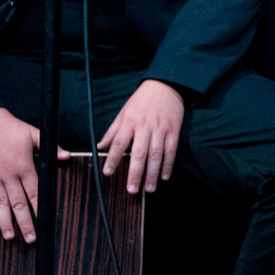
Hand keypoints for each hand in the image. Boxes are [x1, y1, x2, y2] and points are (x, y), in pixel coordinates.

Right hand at [0, 107, 68, 243]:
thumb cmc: (11, 128)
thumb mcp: (34, 134)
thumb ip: (51, 147)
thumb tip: (66, 156)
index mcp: (24, 167)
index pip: (34, 193)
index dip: (39, 209)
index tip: (43, 223)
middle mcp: (9, 175)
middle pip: (18, 203)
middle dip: (25, 222)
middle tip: (30, 239)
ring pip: (0, 203)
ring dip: (4, 221)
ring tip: (9, 236)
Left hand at [100, 79, 184, 194]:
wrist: (165, 85)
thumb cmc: (141, 101)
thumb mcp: (124, 112)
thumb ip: (112, 131)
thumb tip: (100, 146)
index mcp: (130, 121)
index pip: (119, 143)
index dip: (112, 159)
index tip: (108, 173)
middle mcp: (145, 126)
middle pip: (139, 153)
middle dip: (135, 173)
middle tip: (131, 189)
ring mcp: (161, 129)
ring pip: (156, 155)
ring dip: (152, 174)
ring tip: (148, 189)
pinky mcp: (174, 131)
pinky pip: (171, 151)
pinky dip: (168, 165)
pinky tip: (164, 177)